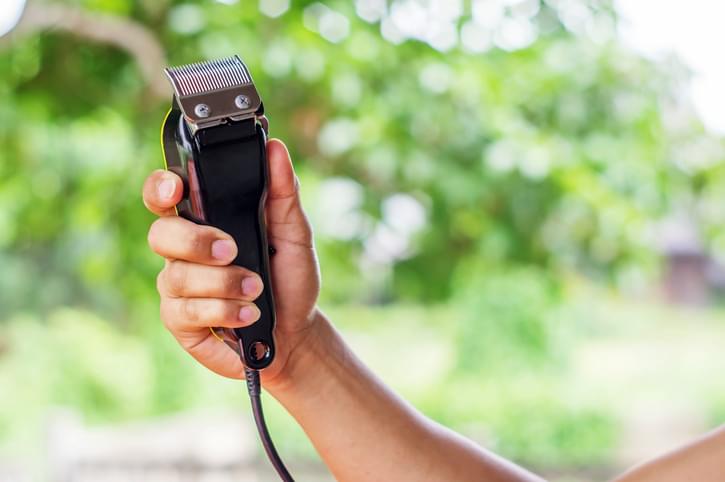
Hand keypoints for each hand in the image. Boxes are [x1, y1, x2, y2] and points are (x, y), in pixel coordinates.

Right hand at [143, 139, 320, 385]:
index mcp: (206, 220)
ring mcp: (179, 286)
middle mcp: (184, 250)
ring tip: (256, 289)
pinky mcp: (181, 321)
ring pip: (177, 276)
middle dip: (196, 241)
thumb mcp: (295, 234)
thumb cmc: (290, 279)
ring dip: (222, 283)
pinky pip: (186, 311)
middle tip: (231, 250)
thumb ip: (283, 193)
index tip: (176, 189)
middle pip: (161, 234)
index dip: (161, 188)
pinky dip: (223, 311)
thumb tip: (275, 148)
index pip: (166, 195)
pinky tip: (247, 314)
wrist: (297, 333)